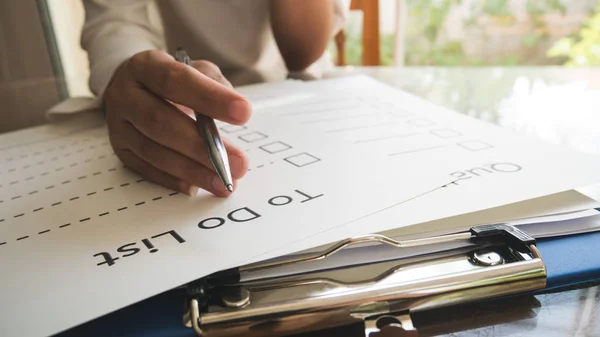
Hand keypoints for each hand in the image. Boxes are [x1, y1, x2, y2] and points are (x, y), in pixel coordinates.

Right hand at [103, 50, 250, 196]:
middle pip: (161, 122)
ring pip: (154, 152)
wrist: (132, 88)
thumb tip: (234, 110)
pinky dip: (174, 180)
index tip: (244, 113)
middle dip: (203, 147)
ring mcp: (119, 126)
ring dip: (193, 170)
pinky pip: (147, 170)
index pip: (175, 80)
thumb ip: (213, 82)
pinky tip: (196, 186)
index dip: (210, 97)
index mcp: (145, 66)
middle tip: (239, 163)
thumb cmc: (173, 80)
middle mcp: (125, 95)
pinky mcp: (122, 151)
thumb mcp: (194, 68)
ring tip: (223, 182)